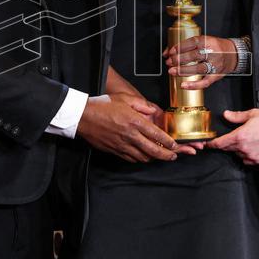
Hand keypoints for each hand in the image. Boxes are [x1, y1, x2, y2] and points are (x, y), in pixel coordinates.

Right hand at [77, 94, 194, 162]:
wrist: (82, 116)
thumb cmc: (102, 106)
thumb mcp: (124, 99)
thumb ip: (141, 105)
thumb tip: (152, 110)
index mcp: (134, 121)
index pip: (157, 135)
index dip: (169, 143)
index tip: (175, 146)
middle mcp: (130, 135)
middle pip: (153, 151)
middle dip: (166, 155)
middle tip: (173, 156)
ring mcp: (122, 145)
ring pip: (143, 157)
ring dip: (153, 158)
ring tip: (159, 156)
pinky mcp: (115, 150)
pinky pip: (131, 159)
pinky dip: (140, 159)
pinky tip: (143, 156)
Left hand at [164, 35, 237, 90]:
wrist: (234, 54)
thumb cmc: (215, 47)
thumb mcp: (203, 41)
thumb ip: (185, 46)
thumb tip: (167, 52)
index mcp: (209, 41)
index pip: (193, 43)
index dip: (180, 47)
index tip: (171, 52)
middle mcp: (213, 52)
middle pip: (194, 56)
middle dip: (179, 60)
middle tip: (169, 62)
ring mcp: (215, 65)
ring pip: (198, 69)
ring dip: (183, 71)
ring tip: (172, 71)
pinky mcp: (216, 76)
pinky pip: (205, 82)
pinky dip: (194, 85)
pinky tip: (184, 85)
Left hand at [207, 109, 258, 164]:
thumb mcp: (252, 114)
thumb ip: (236, 116)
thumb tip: (226, 115)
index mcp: (240, 136)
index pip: (220, 143)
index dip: (212, 144)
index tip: (207, 144)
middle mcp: (244, 148)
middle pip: (227, 149)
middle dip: (225, 144)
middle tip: (229, 138)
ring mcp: (251, 156)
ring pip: (237, 154)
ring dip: (237, 149)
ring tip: (245, 140)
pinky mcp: (258, 160)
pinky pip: (246, 160)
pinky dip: (245, 155)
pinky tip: (251, 147)